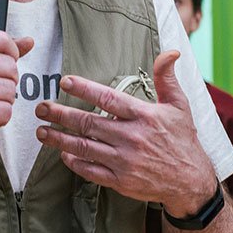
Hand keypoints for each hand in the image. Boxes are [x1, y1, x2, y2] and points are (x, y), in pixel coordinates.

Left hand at [34, 50, 216, 212]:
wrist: (191, 180)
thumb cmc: (183, 139)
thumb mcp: (179, 105)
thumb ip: (167, 78)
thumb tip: (170, 52)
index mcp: (144, 116)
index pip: (108, 98)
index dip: (85, 89)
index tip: (66, 81)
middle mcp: (132, 138)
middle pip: (88, 123)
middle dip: (61, 114)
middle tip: (41, 108)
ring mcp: (125, 161)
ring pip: (84, 147)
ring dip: (59, 139)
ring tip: (41, 131)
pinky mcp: (121, 181)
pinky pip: (91, 171)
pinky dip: (75, 162)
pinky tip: (63, 154)